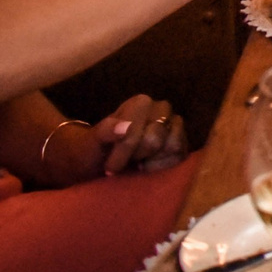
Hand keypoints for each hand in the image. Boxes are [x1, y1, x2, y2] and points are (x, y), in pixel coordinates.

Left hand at [41, 93, 187, 184]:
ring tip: (136, 164)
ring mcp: (174, 125)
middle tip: (122, 164)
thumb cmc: (93, 151)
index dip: (124, 152)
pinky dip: (164, 166)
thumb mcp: (90, 143)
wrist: (99, 163)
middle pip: (155, 140)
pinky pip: (181, 156)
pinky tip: (149, 167)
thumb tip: (126, 127)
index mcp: (140, 103)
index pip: (139, 130)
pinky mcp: (181, 143)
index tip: (110, 166)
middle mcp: (161, 109)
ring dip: (151, 162)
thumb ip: (105, 131)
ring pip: (173, 146)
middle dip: (136, 157)